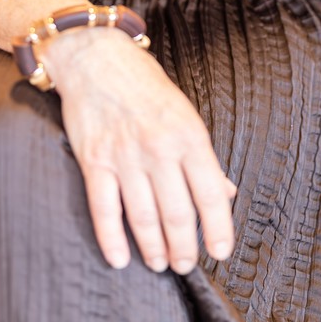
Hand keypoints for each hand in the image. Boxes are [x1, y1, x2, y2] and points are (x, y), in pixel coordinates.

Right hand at [42, 27, 236, 274]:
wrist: (96, 56)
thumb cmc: (143, 84)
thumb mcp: (183, 113)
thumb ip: (203, 157)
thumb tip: (226, 193)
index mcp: (188, 134)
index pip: (210, 193)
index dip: (218, 229)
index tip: (220, 252)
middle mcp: (159, 147)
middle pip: (176, 213)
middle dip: (183, 247)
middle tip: (185, 265)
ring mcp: (125, 155)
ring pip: (143, 217)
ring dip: (153, 249)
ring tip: (159, 263)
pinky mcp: (94, 160)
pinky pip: (104, 209)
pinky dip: (112, 240)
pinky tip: (119, 258)